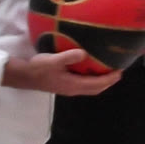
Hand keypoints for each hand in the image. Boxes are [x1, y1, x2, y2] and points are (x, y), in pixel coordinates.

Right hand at [4, 48, 120, 95]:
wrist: (24, 76)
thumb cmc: (38, 68)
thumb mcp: (53, 60)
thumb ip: (69, 57)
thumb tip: (85, 53)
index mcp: (73, 85)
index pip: (97, 84)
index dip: (110, 79)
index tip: (120, 71)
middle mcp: (73, 89)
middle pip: (96, 89)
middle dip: (108, 82)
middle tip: (118, 71)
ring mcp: (69, 88)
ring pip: (90, 88)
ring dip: (101, 82)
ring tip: (108, 71)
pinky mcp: (64, 85)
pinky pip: (84, 85)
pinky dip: (92, 80)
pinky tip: (91, 70)